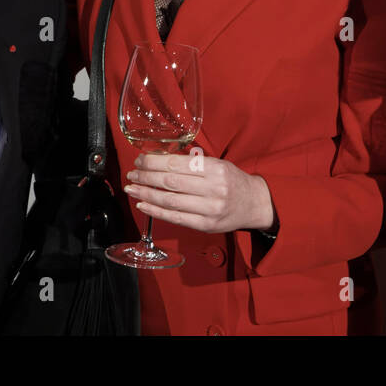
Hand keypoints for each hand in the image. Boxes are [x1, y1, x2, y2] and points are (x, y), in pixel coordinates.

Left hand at [124, 152, 274, 234]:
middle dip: (146, 177)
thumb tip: (159, 160)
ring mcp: (209, 209)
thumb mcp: (218, 163)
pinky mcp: (205, 225)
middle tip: (132, 173)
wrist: (254, 204)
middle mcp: (213, 189)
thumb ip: (193, 162)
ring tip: (132, 188)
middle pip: (171, 182)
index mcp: (215, 169)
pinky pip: (175, 218)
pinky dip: (156, 211)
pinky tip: (143, 204)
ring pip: (170, 201)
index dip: (154, 162)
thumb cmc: (232, 181)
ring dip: (146, 194)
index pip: (177, 164)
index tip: (140, 160)